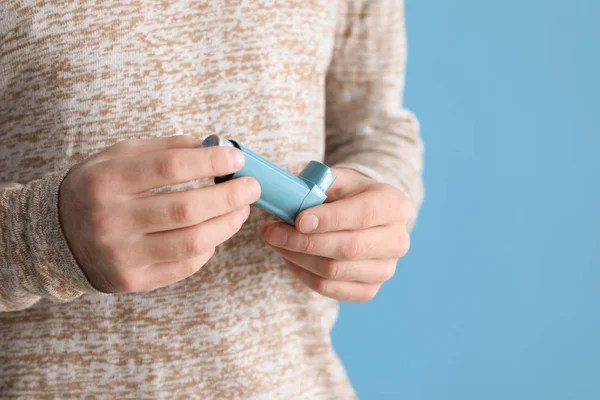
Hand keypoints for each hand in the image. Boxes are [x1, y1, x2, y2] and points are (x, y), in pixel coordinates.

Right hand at [59, 135, 260, 292]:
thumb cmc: (98, 188)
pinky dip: (209, 247)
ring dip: (227, 224)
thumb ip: (165, 149)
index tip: (237, 160)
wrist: (55, 236)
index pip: (169, 168)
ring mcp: (121, 255)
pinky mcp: (133, 280)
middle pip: (186, 209)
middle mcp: (110, 220)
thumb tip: (214, 147)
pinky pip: (185, 266)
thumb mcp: (119, 157)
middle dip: (229, 197)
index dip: (210, 163)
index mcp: (106, 181)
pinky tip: (215, 232)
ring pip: (192, 242)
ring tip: (241, 210)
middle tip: (252, 188)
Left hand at [261, 168, 410, 301]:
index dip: (329, 220)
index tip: (298, 220)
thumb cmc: (347, 194)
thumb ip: (318, 184)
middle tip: (271, 232)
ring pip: (335, 271)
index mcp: (395, 205)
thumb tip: (290, 198)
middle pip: (348, 248)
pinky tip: (289, 257)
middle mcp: (397, 240)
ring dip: (297, 257)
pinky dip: (302, 274)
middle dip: (304, 242)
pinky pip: (329, 289)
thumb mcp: (338, 179)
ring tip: (275, 241)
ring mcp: (386, 270)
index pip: (363, 215)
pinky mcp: (369, 290)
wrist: (365, 217)